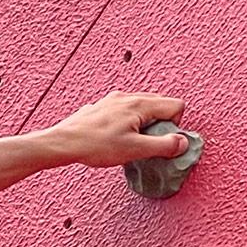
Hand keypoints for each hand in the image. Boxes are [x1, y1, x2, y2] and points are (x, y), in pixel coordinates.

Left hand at [43, 91, 188, 167]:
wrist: (64, 142)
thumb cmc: (95, 145)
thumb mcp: (135, 150)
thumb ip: (163, 146)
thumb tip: (183, 143)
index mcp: (140, 104)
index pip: (176, 105)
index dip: (175, 126)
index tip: (160, 140)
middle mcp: (128, 96)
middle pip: (161, 103)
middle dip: (161, 123)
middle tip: (147, 142)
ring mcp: (114, 99)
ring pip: (143, 106)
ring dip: (145, 122)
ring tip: (131, 141)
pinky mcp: (103, 106)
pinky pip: (127, 109)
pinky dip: (129, 121)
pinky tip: (116, 137)